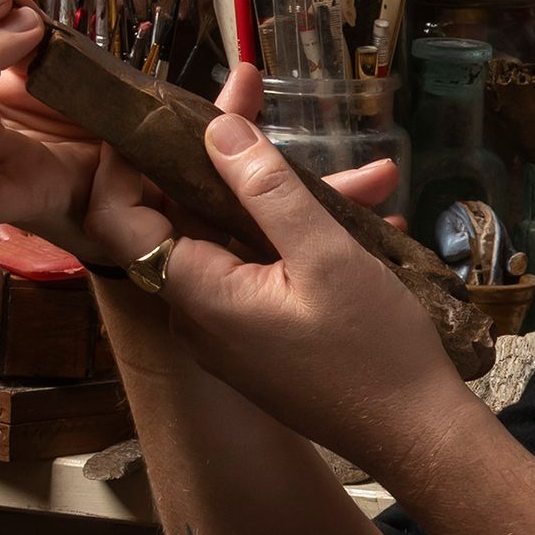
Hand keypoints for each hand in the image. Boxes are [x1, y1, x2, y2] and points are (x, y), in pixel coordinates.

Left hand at [115, 63, 439, 461]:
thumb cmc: (371, 348)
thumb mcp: (326, 254)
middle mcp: (197, 314)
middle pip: (182, 218)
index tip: (161, 107)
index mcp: (198, 291)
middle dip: (225, 158)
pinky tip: (368, 219)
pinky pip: (259, 271)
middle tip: (257, 100)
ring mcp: (227, 331)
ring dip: (285, 201)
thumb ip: (266, 188)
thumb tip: (216, 126)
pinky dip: (297, 239)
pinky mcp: (258, 340)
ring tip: (373, 176)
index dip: (128, 157)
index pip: (120, 215)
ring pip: (232, 242)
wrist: (414, 435)